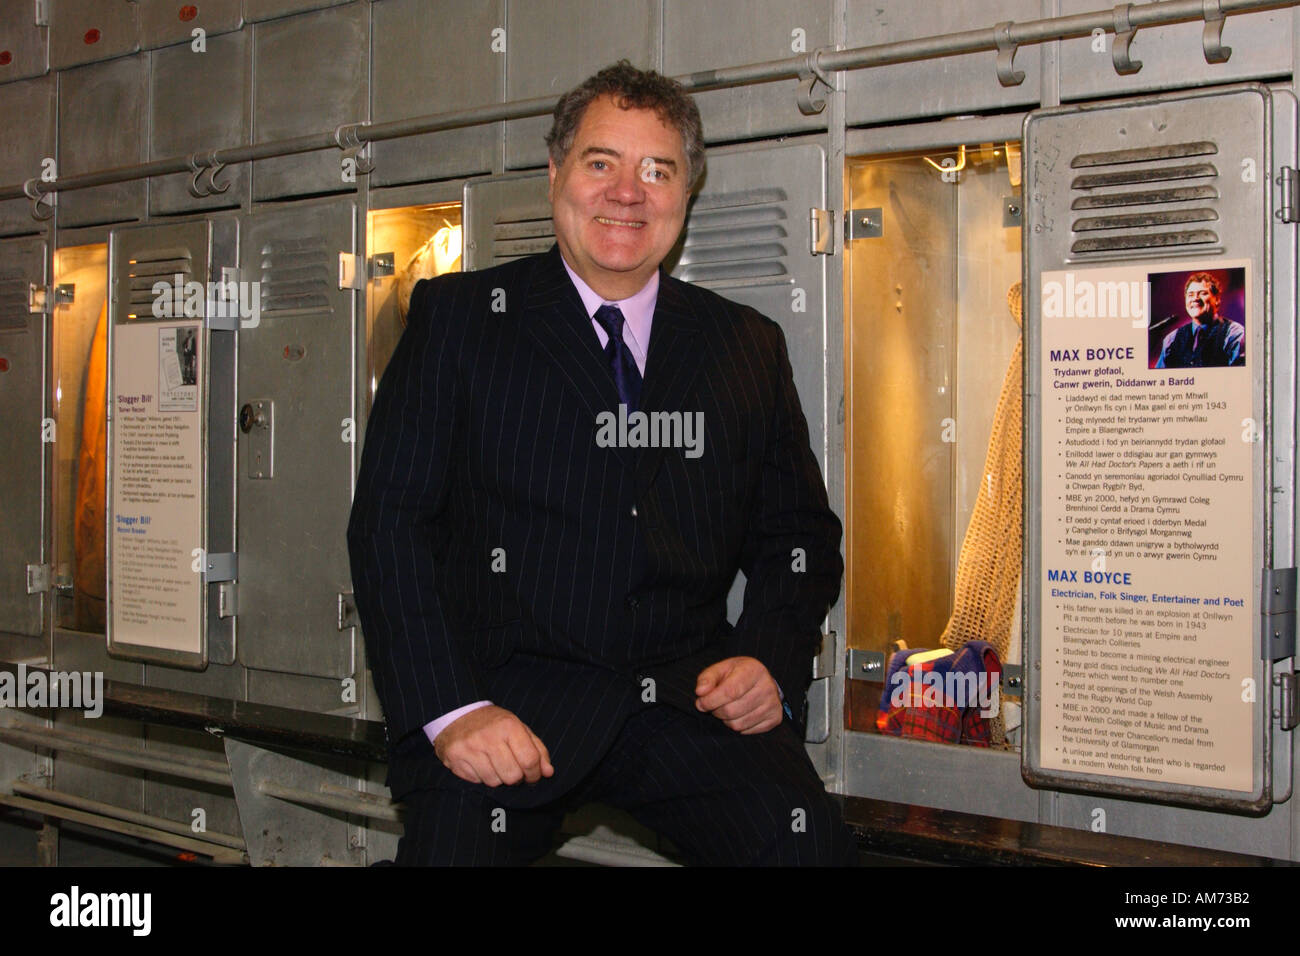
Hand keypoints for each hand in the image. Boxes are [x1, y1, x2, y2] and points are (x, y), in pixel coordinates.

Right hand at [433, 705, 554, 786]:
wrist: (458, 713)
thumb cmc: (494, 724)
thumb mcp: (519, 728)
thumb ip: (537, 749)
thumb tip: (549, 772)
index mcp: (509, 726)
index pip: (530, 760)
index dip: (535, 773)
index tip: (533, 776)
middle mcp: (489, 737)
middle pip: (513, 776)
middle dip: (516, 777)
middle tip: (512, 769)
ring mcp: (470, 748)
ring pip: (494, 782)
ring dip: (498, 778)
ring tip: (494, 764)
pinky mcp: (455, 758)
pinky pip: (476, 781)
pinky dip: (481, 777)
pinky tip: (480, 764)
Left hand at [694, 656, 782, 733]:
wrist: (760, 680)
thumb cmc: (737, 674)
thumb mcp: (721, 669)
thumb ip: (707, 678)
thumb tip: (701, 692)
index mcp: (753, 670)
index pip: (730, 692)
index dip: (711, 701)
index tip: (700, 703)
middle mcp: (767, 687)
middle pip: (731, 711)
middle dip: (716, 711)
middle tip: (714, 705)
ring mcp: (773, 704)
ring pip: (738, 724)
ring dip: (726, 720)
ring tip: (727, 708)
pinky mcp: (775, 718)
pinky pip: (747, 731)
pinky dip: (738, 726)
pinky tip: (739, 714)